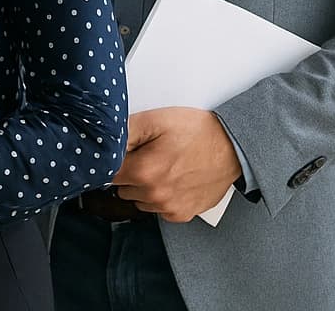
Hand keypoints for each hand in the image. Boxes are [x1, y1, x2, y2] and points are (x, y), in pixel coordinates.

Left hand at [113, 107, 242, 222]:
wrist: (233, 147)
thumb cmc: (196, 131)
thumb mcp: (155, 120)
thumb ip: (123, 132)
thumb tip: (102, 142)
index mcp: (143, 171)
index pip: (107, 173)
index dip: (112, 160)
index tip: (124, 152)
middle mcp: (154, 195)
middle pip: (121, 187)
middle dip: (129, 172)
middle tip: (147, 154)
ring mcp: (168, 207)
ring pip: (137, 199)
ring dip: (144, 186)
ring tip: (163, 165)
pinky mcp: (181, 214)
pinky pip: (157, 208)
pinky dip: (160, 196)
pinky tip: (173, 179)